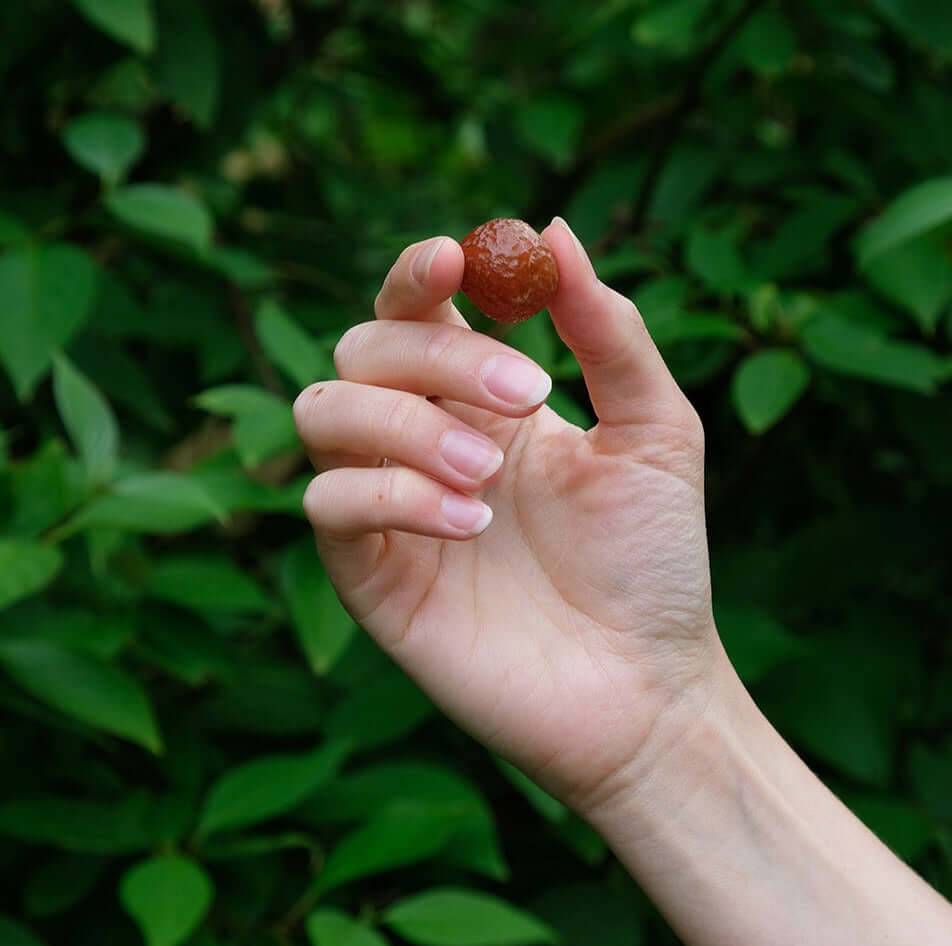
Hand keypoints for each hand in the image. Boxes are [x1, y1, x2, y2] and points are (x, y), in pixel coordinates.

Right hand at [294, 218, 721, 815]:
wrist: (645, 684)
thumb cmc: (653, 559)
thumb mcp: (654, 430)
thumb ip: (609, 331)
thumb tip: (551, 230)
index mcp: (483, 402)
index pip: (414, 311)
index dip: (417, 275)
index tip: (458, 261)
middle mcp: (423, 442)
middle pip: (364, 349)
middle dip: (437, 358)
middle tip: (529, 397)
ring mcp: (389, 507)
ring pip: (323, 413)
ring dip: (402, 422)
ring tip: (489, 476)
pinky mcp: (369, 574)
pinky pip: (329, 503)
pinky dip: (390, 494)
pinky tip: (469, 525)